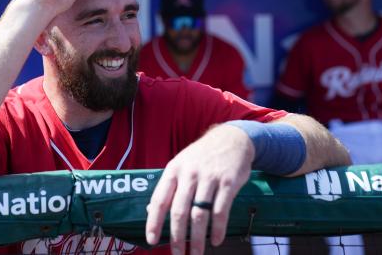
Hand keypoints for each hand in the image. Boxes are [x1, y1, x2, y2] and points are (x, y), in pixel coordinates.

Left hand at [145, 124, 254, 254]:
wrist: (232, 139)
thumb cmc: (201, 156)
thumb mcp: (181, 165)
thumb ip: (168, 188)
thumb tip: (150, 211)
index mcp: (174, 170)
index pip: (160, 199)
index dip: (154, 222)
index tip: (151, 240)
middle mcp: (190, 174)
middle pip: (179, 211)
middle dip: (177, 237)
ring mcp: (209, 178)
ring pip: (199, 214)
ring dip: (197, 239)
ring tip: (196, 254)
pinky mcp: (228, 182)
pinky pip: (221, 210)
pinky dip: (218, 229)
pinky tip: (216, 240)